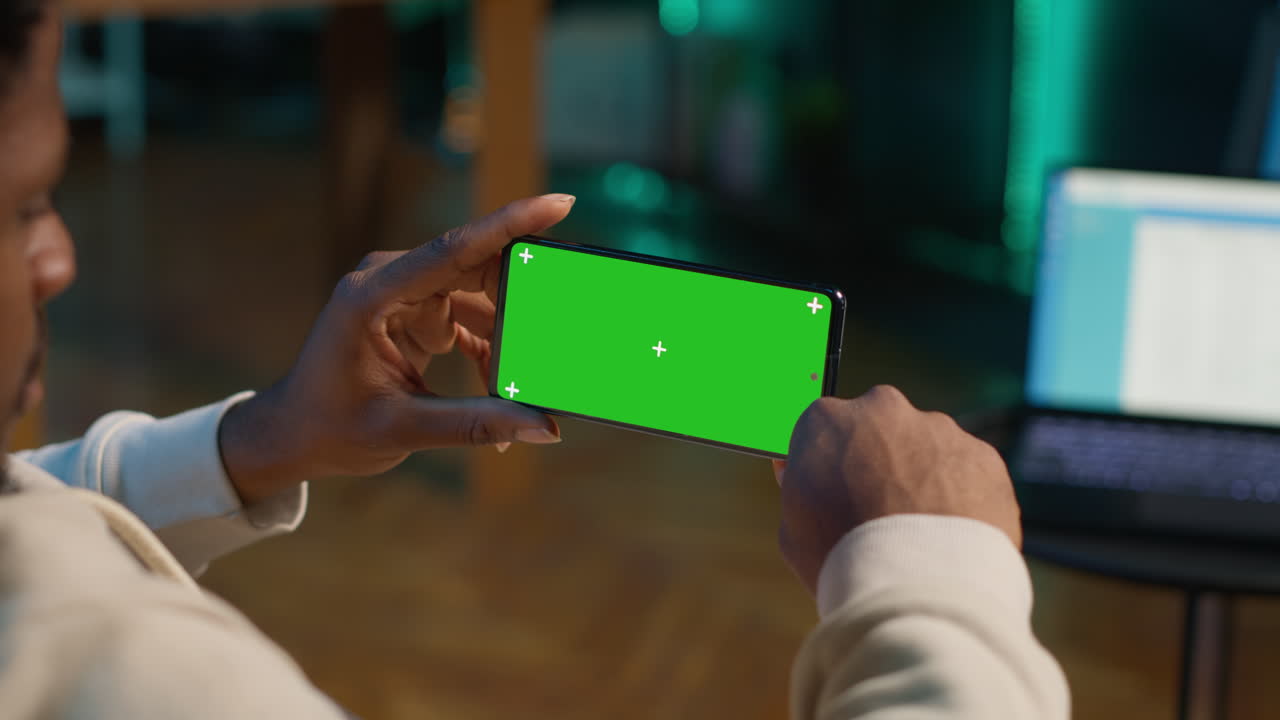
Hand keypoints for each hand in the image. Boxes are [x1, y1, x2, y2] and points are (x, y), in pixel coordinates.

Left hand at [219, 195, 576, 503]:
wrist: (294, 434)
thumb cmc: (334, 428)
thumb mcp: (404, 429)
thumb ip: (476, 424)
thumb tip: (544, 429)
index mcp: (372, 295)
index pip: (454, 250)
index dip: (510, 224)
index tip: (559, 205)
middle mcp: (388, 280)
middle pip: (475, 267)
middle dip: (522, 296)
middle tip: (562, 325)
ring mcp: (403, 292)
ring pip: (479, 294)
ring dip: (506, 335)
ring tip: (526, 378)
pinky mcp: (415, 311)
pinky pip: (469, 315)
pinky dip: (490, 348)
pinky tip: (501, 384)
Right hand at [774, 385, 1020, 593]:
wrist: (919, 588)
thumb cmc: (843, 560)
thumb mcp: (794, 528)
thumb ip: (797, 487)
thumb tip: (796, 469)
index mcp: (827, 420)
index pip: (823, 430)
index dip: (828, 463)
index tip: (833, 490)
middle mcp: (883, 408)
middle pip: (878, 428)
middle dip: (879, 459)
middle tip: (880, 510)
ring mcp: (938, 429)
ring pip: (926, 448)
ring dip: (923, 478)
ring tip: (921, 534)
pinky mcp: (982, 456)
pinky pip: (967, 472)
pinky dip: (961, 497)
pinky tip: (951, 536)